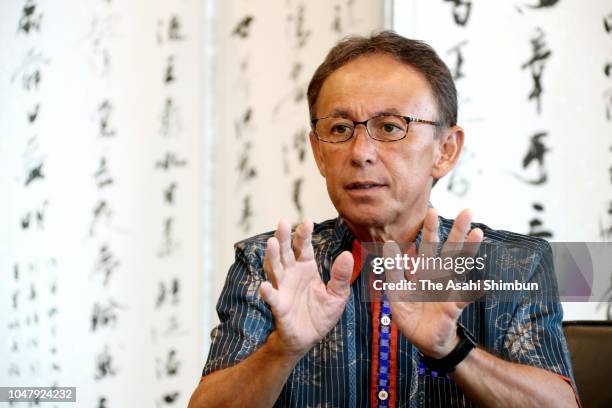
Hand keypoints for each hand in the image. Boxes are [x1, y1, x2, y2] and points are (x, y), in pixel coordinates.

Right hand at [259, 219, 353, 357]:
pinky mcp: (279, 306)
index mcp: (306, 267)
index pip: (304, 247)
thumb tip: (348, 255)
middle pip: (285, 252)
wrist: (308, 338)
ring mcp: (283, 288)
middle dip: (283, 237)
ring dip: (272, 256)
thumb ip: (341, 276)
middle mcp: (291, 274)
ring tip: (271, 242)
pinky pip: (272, 298)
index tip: (307, 221)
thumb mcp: (338, 295)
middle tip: (282, 222)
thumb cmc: (321, 313)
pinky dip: (268, 292)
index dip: (304, 234)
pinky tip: (264, 286)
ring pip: (275, 269)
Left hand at [385, 208, 482, 357]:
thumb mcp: (396, 292)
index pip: (428, 246)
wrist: (423, 340)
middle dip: (457, 231)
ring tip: (478, 232)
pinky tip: (481, 286)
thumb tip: (390, 245)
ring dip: (468, 250)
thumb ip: (394, 270)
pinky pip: (463, 299)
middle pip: (449, 250)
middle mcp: (439, 276)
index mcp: (424, 271)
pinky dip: (472, 293)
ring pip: (460, 267)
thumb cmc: (411, 314)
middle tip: (467, 211)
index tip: (433, 210)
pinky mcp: (452, 307)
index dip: (430, 229)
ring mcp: (448, 290)